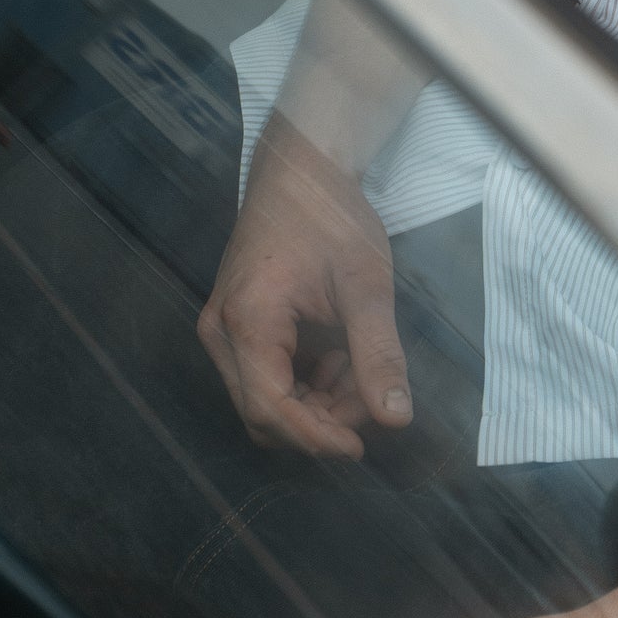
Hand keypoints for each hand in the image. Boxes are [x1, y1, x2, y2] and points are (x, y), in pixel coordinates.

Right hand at [197, 113, 412, 457]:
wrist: (301, 170)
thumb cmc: (331, 216)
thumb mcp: (366, 283)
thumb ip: (378, 353)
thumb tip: (396, 419)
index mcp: (246, 320)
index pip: (270, 409)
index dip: (316, 438)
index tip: (361, 447)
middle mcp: (221, 333)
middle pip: (264, 413)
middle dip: (321, 420)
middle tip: (371, 396)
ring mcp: (223, 330)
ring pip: (265, 400)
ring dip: (316, 404)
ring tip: (360, 368)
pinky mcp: (235, 327)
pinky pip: (264, 378)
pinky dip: (305, 384)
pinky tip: (340, 359)